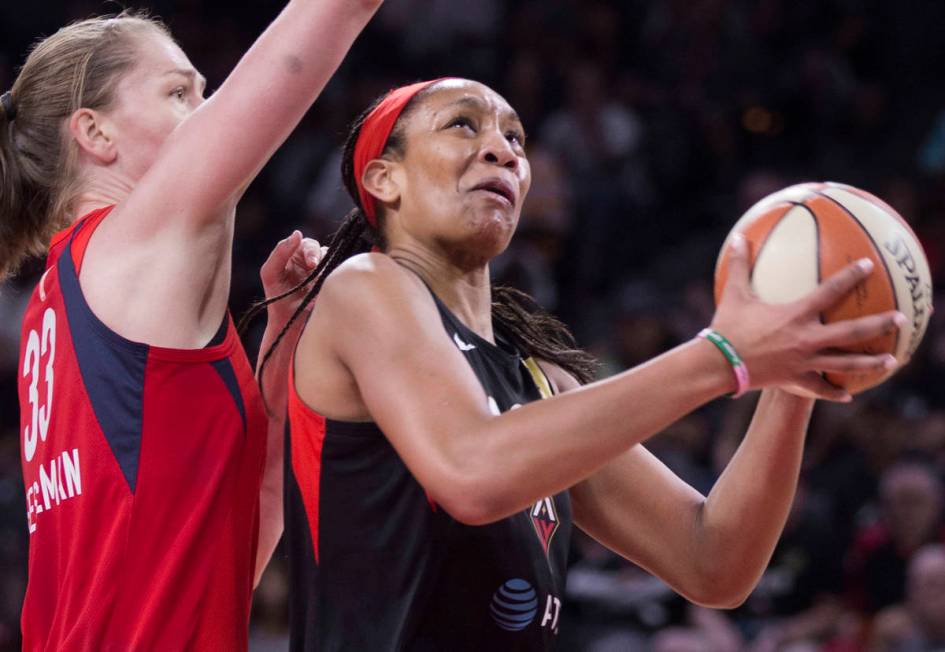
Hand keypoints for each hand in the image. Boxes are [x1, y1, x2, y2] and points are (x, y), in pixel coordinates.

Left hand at [259, 230, 325, 319]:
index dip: (310, 251)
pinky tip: (324, 289)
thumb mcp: (270, 273)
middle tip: (316, 268)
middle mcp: (310, 261)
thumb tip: (297, 233)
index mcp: (294, 255)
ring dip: (326, 270)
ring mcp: (321, 272)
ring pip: (331, 262)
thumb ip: (279, 252)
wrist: (289, 323)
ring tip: (317, 285)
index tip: (311, 264)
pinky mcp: (329, 283)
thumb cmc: (276, 298)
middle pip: (321, 250)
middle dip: (319, 258)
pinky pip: (337, 274)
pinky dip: (332, 279)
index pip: (306, 244)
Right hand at [710, 233, 903, 400]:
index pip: (830, 291)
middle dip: (878, 324)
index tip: (867, 266)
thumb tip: (737, 238)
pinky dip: (834, 392)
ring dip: (869, 363)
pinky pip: (819, 389)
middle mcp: (807, 339)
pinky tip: (847, 395)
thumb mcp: (733, 294)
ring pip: (845, 364)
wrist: (719, 364)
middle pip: (851, 332)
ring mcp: (804, 362)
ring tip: (890, 361)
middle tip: (899, 318)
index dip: (850, 276)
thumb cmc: (727, 327)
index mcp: (796, 315)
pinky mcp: (795, 380)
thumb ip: (739, 265)